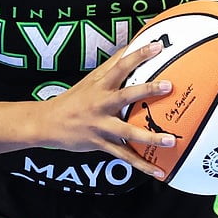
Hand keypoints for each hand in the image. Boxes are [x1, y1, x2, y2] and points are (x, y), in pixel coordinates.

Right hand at [44, 40, 174, 178]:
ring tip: (169, 140)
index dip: (138, 55)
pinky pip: (124, 155)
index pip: (120, 66)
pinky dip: (141, 165)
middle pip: (125, 95)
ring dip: (149, 137)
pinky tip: (159, 172)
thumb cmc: (73, 99)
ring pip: (127, 131)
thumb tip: (132, 47)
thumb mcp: (89, 80)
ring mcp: (101, 125)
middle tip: (168, 86)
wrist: (48, 123)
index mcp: (100, 85)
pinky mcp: (100, 143)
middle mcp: (101, 104)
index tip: (157, 46)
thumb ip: (111, 66)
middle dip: (147, 90)